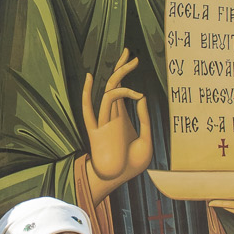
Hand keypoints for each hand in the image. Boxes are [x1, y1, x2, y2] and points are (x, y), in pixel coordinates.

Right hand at [81, 53, 152, 203]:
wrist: (119, 180)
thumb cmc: (132, 164)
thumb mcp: (146, 140)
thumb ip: (145, 119)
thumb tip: (142, 97)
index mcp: (122, 116)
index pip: (122, 88)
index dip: (125, 72)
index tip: (132, 58)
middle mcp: (112, 115)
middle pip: (115, 84)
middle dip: (122, 68)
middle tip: (131, 53)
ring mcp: (103, 120)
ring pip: (109, 91)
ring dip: (120, 76)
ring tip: (131, 63)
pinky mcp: (96, 130)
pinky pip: (90, 109)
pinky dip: (87, 94)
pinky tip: (88, 79)